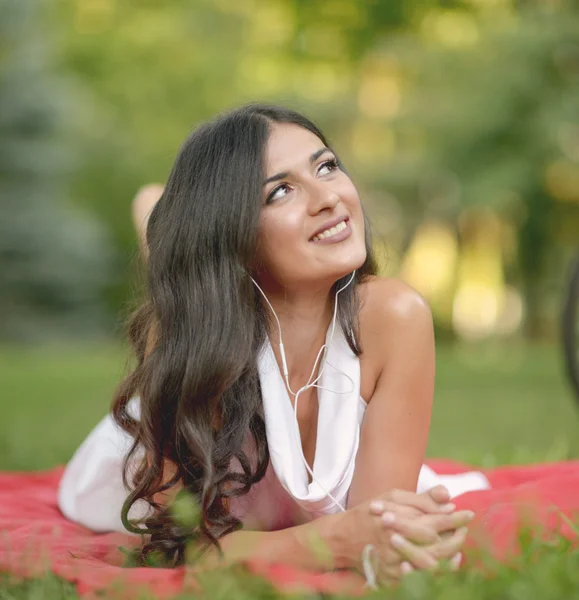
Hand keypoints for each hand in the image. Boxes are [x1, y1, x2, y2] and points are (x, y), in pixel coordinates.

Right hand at [337, 489, 472, 585]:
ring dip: (449, 557)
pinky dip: (435, 572)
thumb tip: (448, 502)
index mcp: (399, 519)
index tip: (469, 514)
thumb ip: (421, 499)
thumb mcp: (392, 497)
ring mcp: (394, 562)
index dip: (455, 518)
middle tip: (464, 530)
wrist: (344, 537)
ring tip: (457, 547)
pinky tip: (443, 562)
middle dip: (456, 538)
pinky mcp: (391, 577)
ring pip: (431, 565)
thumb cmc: (371, 513)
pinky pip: (418, 578)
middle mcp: (398, 541)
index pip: (435, 520)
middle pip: (438, 545)